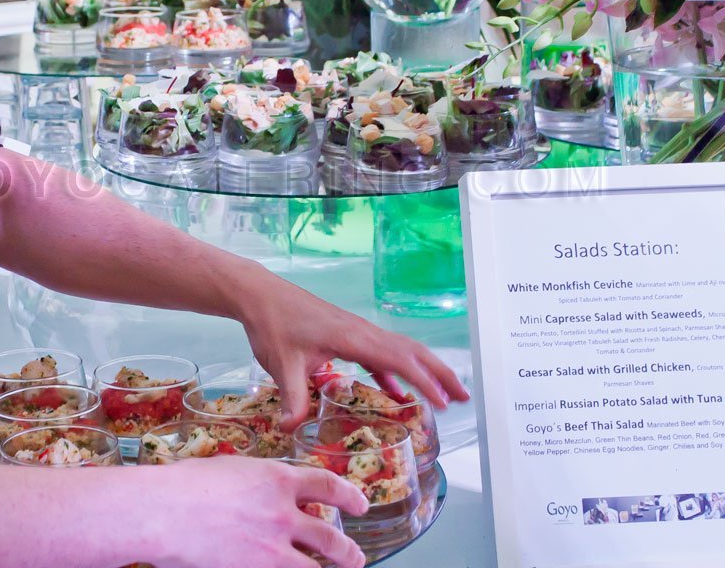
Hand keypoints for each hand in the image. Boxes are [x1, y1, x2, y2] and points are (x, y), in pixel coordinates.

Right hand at [143, 458, 368, 567]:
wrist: (163, 511)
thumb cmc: (183, 485)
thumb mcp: (230, 470)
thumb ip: (257, 482)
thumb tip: (267, 492)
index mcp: (277, 479)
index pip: (326, 485)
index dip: (348, 495)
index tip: (360, 503)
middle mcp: (283, 513)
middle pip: (330, 536)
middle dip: (348, 550)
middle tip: (356, 557)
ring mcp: (272, 547)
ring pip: (317, 565)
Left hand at [229, 263, 469, 428]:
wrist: (261, 296)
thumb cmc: (273, 324)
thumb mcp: (282, 365)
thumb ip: (292, 398)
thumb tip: (292, 429)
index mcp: (353, 337)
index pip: (399, 359)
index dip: (425, 381)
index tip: (444, 402)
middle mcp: (362, 332)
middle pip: (411, 351)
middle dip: (440, 373)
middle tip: (464, 397)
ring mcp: (356, 332)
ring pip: (400, 350)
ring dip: (423, 370)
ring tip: (444, 396)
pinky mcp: (347, 335)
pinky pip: (380, 354)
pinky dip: (395, 372)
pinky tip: (396, 392)